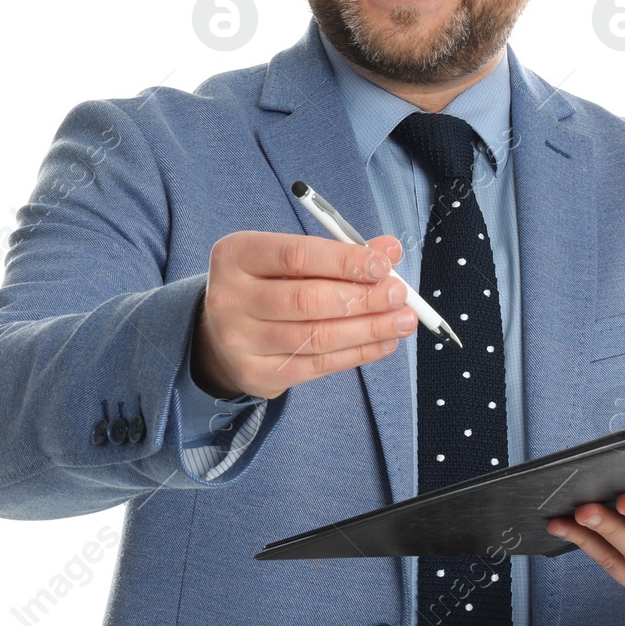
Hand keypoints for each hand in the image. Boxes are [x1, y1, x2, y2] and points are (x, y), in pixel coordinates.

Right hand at [190, 230, 415, 400]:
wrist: (222, 333)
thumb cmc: (266, 284)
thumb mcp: (289, 259)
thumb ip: (338, 253)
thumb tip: (390, 251)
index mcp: (236, 256)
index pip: (297, 255)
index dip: (345, 261)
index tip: (384, 265)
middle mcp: (230, 298)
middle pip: (307, 299)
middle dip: (363, 298)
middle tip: (399, 296)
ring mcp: (240, 341)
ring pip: (316, 336)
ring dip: (368, 328)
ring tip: (403, 320)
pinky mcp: (257, 374)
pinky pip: (317, 365)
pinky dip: (357, 353)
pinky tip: (383, 343)